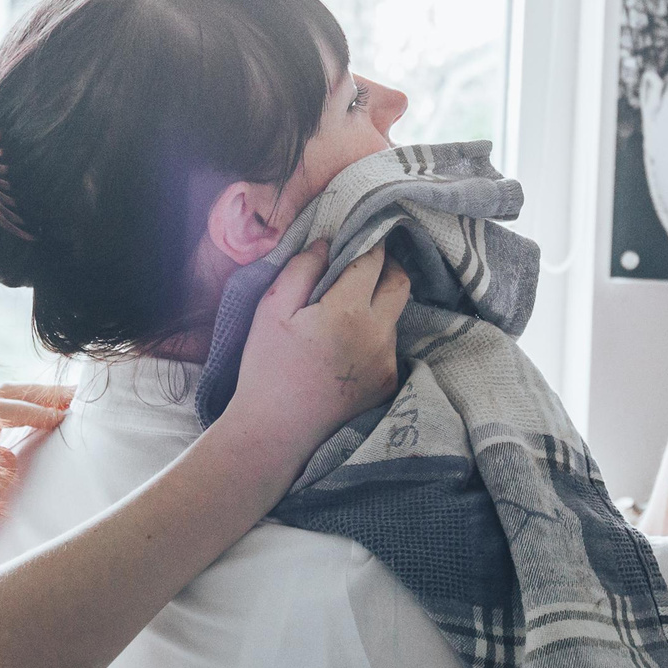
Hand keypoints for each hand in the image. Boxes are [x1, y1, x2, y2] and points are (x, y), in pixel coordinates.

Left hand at [0, 383, 72, 565]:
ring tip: (72, 397)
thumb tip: (5, 452)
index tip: (59, 418)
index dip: (31, 410)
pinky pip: (5, 404)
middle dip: (42, 393)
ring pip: (4, 396)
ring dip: (38, 394)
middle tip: (77, 395)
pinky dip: (31, 401)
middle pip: (3, 394)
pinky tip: (53, 407)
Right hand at [221, 241, 408, 475]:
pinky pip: (389, 346)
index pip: (373, 260)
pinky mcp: (388, 384)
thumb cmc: (267, 368)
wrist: (276, 433)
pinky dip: (373, 336)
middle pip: (401, 283)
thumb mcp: (271, 310)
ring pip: (394, 316)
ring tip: (343, 314)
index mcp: (348, 312)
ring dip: (377, 305)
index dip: (367, 242)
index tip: (359, 235)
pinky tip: (344, 349)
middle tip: (365, 263)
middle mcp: (378, 335)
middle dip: (387, 266)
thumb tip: (326, 244)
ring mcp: (388, 362)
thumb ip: (301, 270)